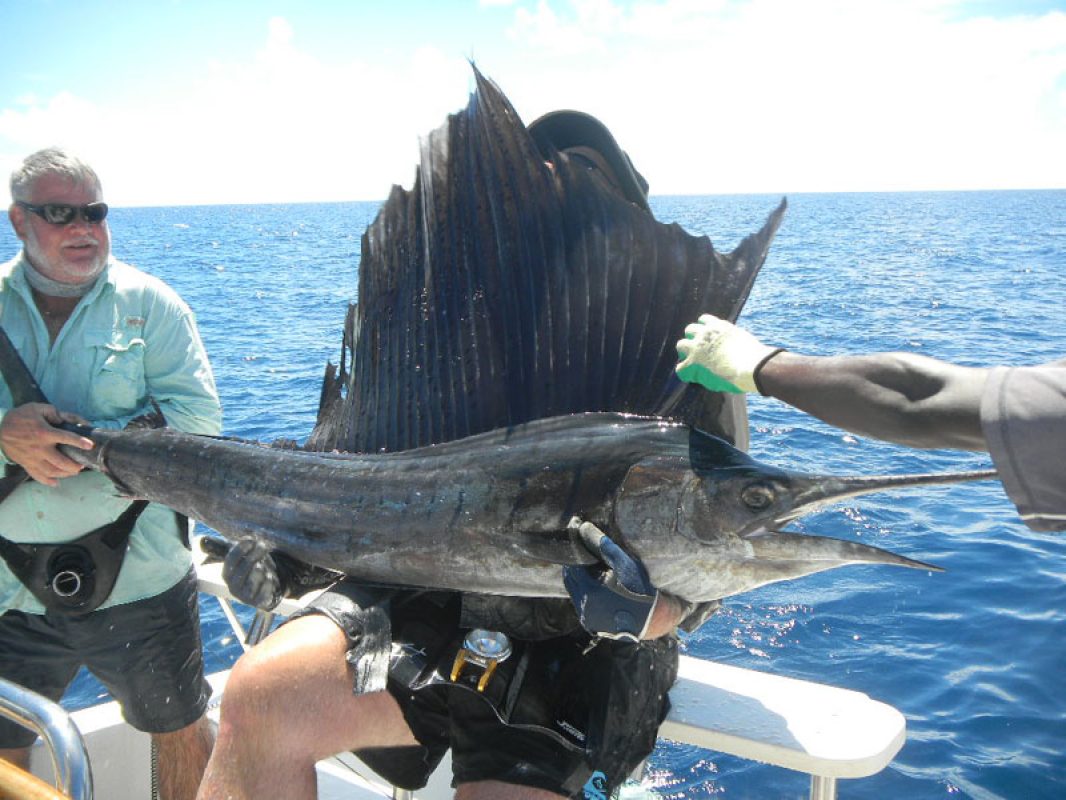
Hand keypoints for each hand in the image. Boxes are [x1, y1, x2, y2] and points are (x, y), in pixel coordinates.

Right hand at [0, 403, 93, 485]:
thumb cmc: (20, 417)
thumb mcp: (38, 408)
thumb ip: (55, 413)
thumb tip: (66, 420)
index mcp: (44, 433)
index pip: (66, 438)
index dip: (80, 442)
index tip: (90, 446)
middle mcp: (40, 448)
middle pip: (61, 462)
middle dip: (74, 466)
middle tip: (81, 465)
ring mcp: (32, 458)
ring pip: (51, 471)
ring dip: (64, 474)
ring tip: (73, 472)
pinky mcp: (25, 464)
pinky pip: (37, 475)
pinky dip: (47, 481)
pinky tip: (56, 483)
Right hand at [222, 538, 285, 609]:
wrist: (264, 591)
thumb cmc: (252, 571)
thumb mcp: (243, 559)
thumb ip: (240, 549)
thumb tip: (231, 539)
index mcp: (227, 575)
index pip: (230, 560)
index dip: (240, 549)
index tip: (251, 540)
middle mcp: (233, 586)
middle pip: (243, 568)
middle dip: (254, 555)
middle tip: (263, 546)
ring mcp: (244, 596)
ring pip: (253, 578)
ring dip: (261, 568)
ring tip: (264, 564)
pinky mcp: (257, 602)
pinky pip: (264, 590)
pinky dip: (268, 581)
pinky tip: (270, 576)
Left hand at [563, 520, 658, 641]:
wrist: (654, 619)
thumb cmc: (642, 589)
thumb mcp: (626, 565)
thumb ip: (603, 546)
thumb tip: (584, 528)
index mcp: (590, 590)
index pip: (572, 565)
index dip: (576, 553)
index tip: (582, 544)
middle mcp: (584, 606)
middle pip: (570, 579)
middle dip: (577, 566)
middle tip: (588, 556)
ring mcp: (586, 617)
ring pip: (575, 592)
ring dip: (580, 580)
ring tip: (595, 571)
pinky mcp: (591, 625)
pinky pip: (581, 605)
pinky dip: (586, 594)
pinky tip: (599, 589)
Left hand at [675, 314, 781, 393]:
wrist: (752, 366)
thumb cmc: (755, 357)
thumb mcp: (742, 340)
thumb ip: (732, 340)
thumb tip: (735, 349)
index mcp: (719, 326)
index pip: (704, 320)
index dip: (704, 330)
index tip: (708, 339)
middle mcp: (706, 333)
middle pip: (690, 329)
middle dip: (693, 339)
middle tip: (698, 351)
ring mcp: (698, 347)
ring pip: (681, 344)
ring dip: (685, 353)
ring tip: (693, 363)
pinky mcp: (694, 362)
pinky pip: (680, 368)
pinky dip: (685, 373)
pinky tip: (693, 378)